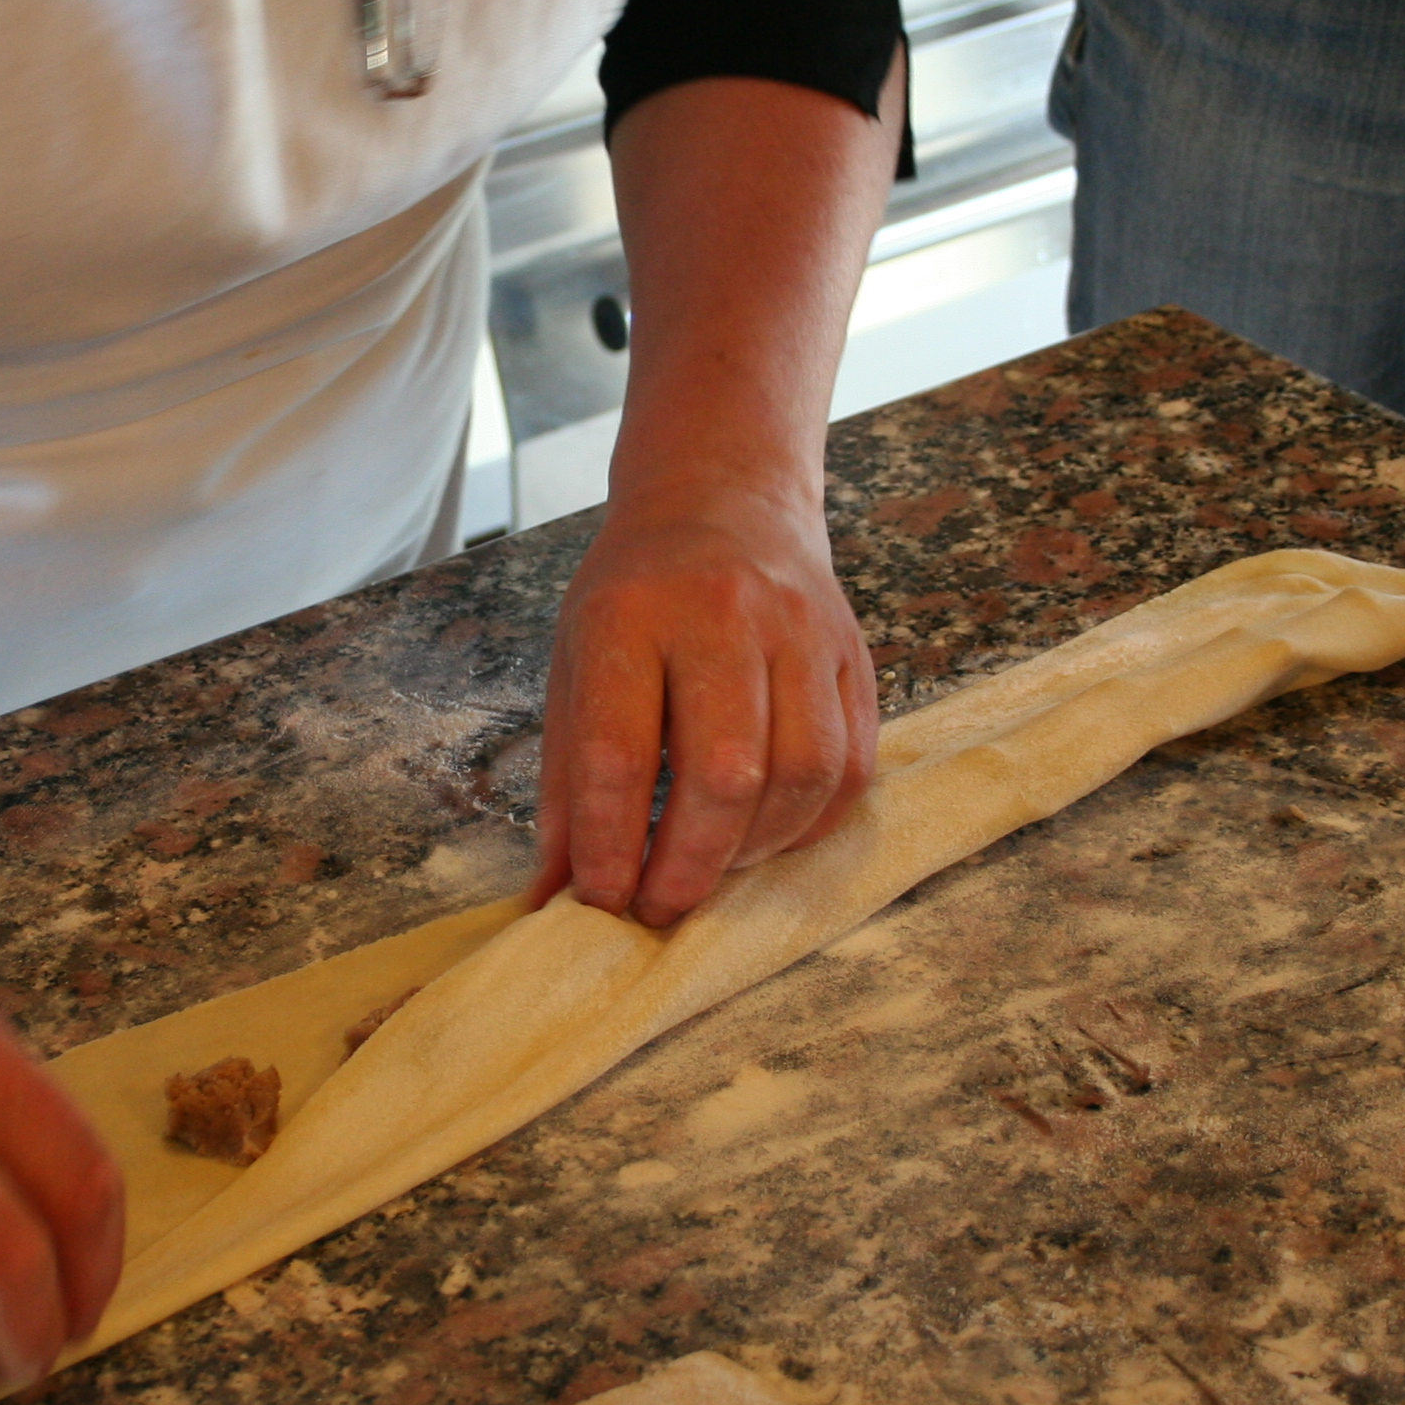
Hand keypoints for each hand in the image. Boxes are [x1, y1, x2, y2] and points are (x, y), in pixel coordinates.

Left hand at [528, 479, 878, 927]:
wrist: (725, 498)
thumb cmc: (636, 595)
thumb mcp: (575, 662)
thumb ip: (567, 782)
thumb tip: (550, 899)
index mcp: (631, 614)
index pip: (620, 750)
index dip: (610, 844)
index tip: (601, 900)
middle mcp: (723, 614)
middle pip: (726, 770)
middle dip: (691, 863)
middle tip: (661, 907)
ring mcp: (801, 631)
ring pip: (803, 773)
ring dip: (757, 848)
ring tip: (716, 868)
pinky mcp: (853, 655)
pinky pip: (852, 766)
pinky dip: (812, 823)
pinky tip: (769, 834)